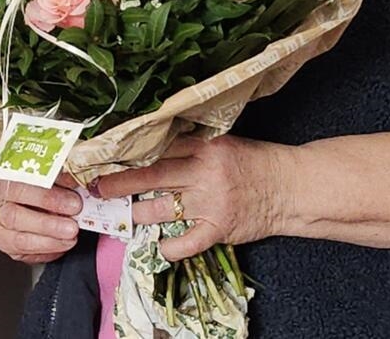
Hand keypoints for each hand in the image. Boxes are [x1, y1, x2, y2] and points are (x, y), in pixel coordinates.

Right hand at [0, 175, 81, 263]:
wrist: (12, 191)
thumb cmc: (28, 178)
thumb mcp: (41, 170)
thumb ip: (57, 175)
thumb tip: (76, 182)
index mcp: (1, 180)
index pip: (20, 189)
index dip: (48, 198)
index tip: (73, 204)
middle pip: (15, 218)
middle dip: (48, 225)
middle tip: (72, 227)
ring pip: (19, 241)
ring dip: (49, 242)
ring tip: (70, 239)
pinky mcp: (7, 245)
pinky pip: (24, 254)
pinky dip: (46, 253)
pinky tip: (61, 246)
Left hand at [96, 135, 288, 260]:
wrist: (290, 187)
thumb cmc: (254, 162)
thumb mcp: (222, 143)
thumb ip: (190, 146)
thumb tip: (152, 149)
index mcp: (204, 146)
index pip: (159, 148)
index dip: (130, 154)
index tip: (107, 157)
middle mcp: (204, 172)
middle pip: (152, 176)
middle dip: (121, 183)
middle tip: (99, 188)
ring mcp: (210, 202)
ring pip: (162, 209)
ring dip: (139, 214)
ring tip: (123, 216)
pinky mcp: (218, 229)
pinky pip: (185, 242)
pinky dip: (168, 247)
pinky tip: (157, 247)